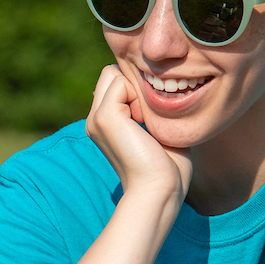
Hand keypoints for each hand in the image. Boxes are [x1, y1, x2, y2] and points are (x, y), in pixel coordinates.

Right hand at [84, 64, 193, 205]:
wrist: (160, 190)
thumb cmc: (169, 168)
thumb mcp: (160, 130)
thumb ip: (154, 108)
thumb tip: (161, 87)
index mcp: (105, 125)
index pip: (115, 82)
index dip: (137, 88)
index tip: (152, 117)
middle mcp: (95, 120)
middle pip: (111, 73)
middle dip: (133, 83)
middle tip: (148, 115)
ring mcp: (96, 119)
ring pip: (113, 73)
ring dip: (136, 89)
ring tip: (146, 119)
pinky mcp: (105, 117)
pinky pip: (120, 80)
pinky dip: (138, 94)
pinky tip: (144, 121)